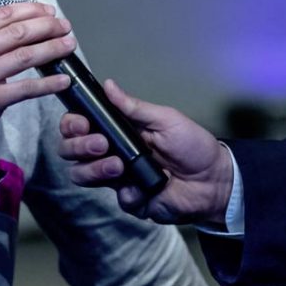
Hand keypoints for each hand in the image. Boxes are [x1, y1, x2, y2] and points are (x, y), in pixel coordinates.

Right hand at [0, 2, 74, 144]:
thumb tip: (21, 23)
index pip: (4, 14)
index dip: (32, 10)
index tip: (50, 11)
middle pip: (19, 32)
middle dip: (48, 26)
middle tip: (65, 26)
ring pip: (26, 56)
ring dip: (53, 48)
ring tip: (69, 45)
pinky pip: (27, 88)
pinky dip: (49, 83)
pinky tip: (64, 80)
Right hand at [58, 79, 231, 225]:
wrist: (214, 180)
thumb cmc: (193, 145)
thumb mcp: (165, 119)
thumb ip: (134, 107)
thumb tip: (108, 85)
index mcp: (119, 131)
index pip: (80, 125)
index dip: (72, 124)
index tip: (82, 123)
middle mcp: (112, 152)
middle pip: (71, 151)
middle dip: (79, 146)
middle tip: (101, 144)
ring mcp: (118, 178)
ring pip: (82, 175)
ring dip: (94, 169)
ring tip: (118, 166)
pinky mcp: (130, 200)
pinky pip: (116, 197)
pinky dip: (128, 193)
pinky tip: (143, 188)